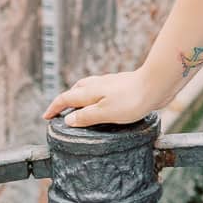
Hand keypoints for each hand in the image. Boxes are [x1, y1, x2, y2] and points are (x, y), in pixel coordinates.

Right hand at [42, 65, 169, 129]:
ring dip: (81, 96)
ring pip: (90, 87)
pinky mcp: (124, 86)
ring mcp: (112, 84)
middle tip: (61, 112)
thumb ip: (86, 117)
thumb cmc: (132, 99)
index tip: (46, 117)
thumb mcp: (105, 112)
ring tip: (80, 108)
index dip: (54, 107)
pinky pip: (103, 90)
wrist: (157, 84)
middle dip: (66, 100)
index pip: (66, 98)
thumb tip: (68, 119)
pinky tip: (105, 104)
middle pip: (76, 90)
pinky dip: (96, 97)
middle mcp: (99, 84)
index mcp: (91, 91)